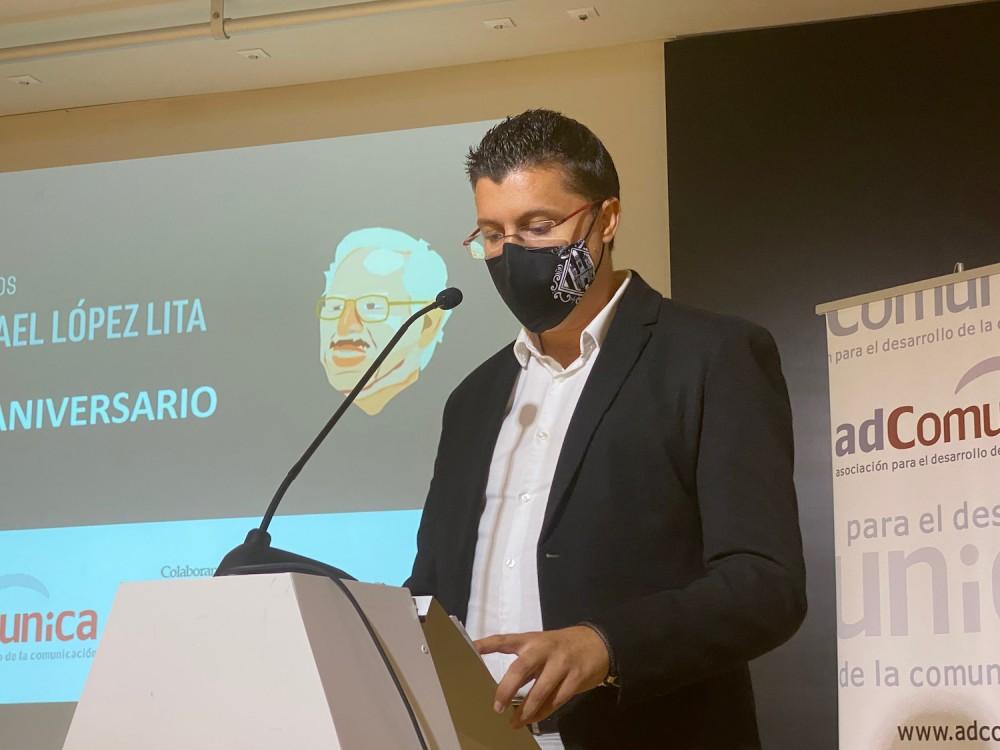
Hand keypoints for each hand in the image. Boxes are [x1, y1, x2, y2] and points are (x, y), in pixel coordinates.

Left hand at [475, 626, 609, 728]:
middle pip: (522, 667)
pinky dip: (543, 712)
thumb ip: (524, 663)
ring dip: (526, 710)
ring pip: (540, 690)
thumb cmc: (562, 647)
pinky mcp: (576, 678)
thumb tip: (503, 688)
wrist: (598, 643)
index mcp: (532, 640)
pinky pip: (557, 700)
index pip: (505, 640)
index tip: (471, 650)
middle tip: (497, 706)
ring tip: (514, 722)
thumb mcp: (542, 647)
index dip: (487, 644)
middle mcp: (544, 649)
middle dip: (507, 688)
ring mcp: (561, 663)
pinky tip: (534, 719)